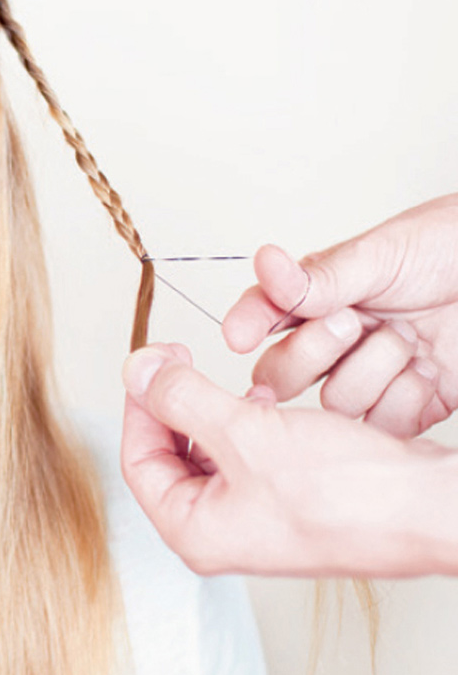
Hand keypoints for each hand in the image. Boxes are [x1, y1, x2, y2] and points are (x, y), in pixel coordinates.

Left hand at [120, 345, 457, 577]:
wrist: (428, 509)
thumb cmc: (350, 495)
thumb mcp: (248, 434)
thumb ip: (182, 399)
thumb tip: (136, 371)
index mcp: (194, 531)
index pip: (137, 459)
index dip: (139, 403)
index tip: (150, 362)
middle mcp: (218, 530)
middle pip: (167, 454)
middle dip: (171, 403)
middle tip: (178, 359)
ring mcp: (251, 517)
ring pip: (206, 450)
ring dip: (209, 408)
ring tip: (224, 380)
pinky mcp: (282, 499)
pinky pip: (243, 453)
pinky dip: (243, 421)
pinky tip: (264, 400)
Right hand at [222, 195, 457, 436]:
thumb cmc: (453, 248)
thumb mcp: (383, 254)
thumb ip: (321, 276)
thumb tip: (266, 267)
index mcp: (322, 295)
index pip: (266, 312)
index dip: (246, 324)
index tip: (238, 334)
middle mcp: (339, 339)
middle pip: (281, 373)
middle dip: (310, 353)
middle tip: (350, 325)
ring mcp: (372, 375)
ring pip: (333, 404)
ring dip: (371, 373)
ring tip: (408, 343)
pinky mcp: (410, 406)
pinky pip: (382, 425)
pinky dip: (405, 401)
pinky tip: (428, 372)